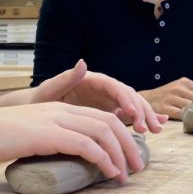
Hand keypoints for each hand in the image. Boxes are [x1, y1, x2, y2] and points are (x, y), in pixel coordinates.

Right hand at [0, 102, 144, 182]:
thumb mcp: (27, 135)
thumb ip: (49, 139)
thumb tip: (64, 155)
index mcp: (58, 108)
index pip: (100, 117)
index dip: (120, 135)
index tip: (128, 156)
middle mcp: (61, 110)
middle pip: (108, 122)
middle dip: (128, 144)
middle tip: (137, 167)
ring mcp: (54, 119)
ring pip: (103, 131)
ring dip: (120, 154)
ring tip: (126, 175)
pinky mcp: (47, 134)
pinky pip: (86, 145)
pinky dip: (103, 159)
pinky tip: (108, 173)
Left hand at [32, 59, 165, 133]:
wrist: (37, 112)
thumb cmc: (41, 99)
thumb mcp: (50, 89)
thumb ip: (67, 77)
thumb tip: (83, 62)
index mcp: (92, 80)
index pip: (114, 86)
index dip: (125, 98)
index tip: (133, 112)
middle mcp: (103, 89)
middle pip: (128, 96)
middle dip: (141, 110)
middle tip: (149, 127)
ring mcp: (107, 101)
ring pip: (132, 106)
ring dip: (145, 117)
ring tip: (155, 130)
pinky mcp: (109, 113)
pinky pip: (128, 117)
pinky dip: (142, 121)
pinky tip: (155, 129)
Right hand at [139, 77, 192, 119]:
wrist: (147, 99)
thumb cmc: (168, 96)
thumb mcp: (181, 88)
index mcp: (184, 82)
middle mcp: (177, 88)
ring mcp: (170, 98)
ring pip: (191, 106)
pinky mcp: (164, 108)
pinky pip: (181, 114)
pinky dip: (188, 118)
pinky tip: (192, 121)